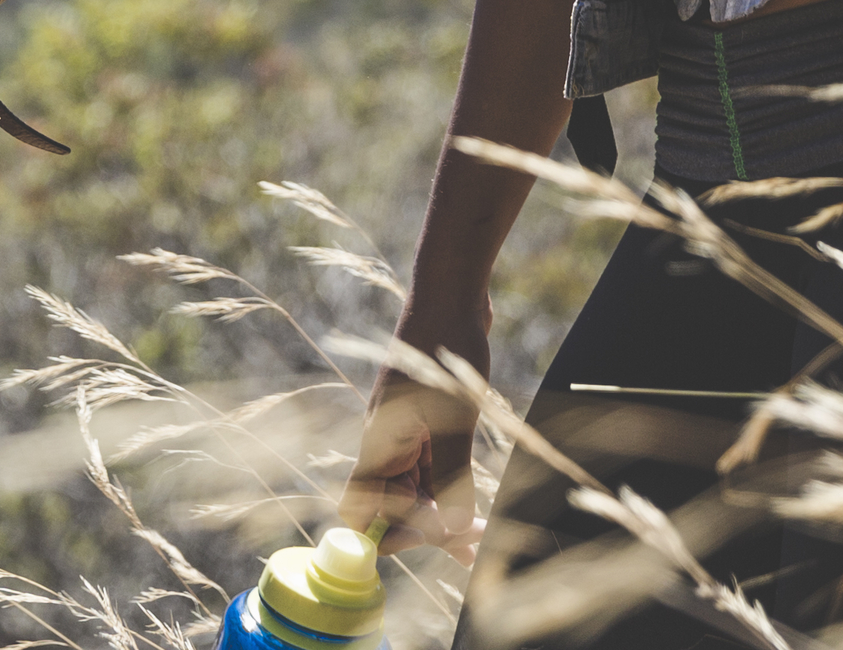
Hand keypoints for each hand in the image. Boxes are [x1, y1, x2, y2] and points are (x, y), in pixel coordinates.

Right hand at [345, 294, 491, 560]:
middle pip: (395, 507)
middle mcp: (388, 444)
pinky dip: (452, 490)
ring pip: (418, 491)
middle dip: (429, 531)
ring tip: (483, 537)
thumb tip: (454, 531)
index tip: (429, 542)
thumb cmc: (445, 347)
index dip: (387, 535)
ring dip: (445, 515)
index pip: (360, 510)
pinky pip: (434, 470)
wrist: (452, 294)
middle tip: (475, 549)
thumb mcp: (454, 418)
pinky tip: (478, 503)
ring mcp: (408, 433)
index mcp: (379, 445)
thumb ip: (451, 477)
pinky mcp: (429, 422)